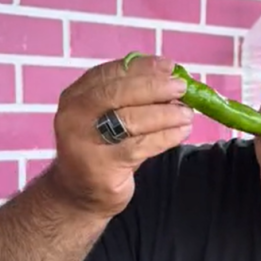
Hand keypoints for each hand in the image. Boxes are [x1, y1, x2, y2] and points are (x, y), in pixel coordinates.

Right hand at [47, 54, 191, 215]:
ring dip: (166, 113)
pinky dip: (165, 136)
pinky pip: (140, 146)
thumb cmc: (102, 150)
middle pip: (118, 92)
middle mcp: (74, 116)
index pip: (109, 73)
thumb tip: (170, 77)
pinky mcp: (101, 166)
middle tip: (181, 87)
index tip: (168, 66)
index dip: (141, 67)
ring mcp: (84, 143)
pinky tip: (181, 132)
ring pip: (131, 119)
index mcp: (75, 97)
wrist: (79, 195)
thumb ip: (130, 97)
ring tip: (187, 113)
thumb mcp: (107, 118)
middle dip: (155, 87)